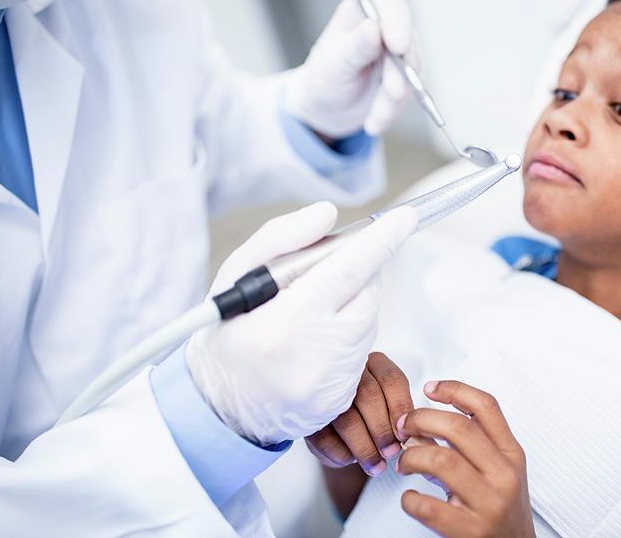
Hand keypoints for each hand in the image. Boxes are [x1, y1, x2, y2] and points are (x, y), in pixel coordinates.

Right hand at [186, 202, 416, 444]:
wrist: (216, 405)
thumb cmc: (224, 332)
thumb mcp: (236, 274)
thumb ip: (281, 238)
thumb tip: (327, 215)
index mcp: (283, 324)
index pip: (348, 271)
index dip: (381, 241)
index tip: (404, 217)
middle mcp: (313, 358)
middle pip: (367, 293)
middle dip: (358, 271)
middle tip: (326, 270)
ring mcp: (330, 384)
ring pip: (369, 319)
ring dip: (351, 303)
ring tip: (309, 310)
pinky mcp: (341, 399)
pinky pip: (361, 350)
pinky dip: (346, 334)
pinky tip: (313, 340)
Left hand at [284, 0, 418, 137]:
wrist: (328, 109)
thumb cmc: (325, 77)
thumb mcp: (333, 64)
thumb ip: (355, 47)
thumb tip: (374, 27)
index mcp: (363, 13)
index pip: (390, 6)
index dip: (399, 23)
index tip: (398, 46)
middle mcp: (386, 29)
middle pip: (408, 43)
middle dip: (400, 73)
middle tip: (392, 93)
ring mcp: (400, 55)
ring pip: (411, 75)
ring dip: (392, 100)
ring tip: (372, 120)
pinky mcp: (407, 79)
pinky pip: (409, 96)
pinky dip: (391, 112)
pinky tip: (374, 123)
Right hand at [306, 352, 413, 475]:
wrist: (338, 426)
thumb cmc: (371, 415)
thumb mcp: (390, 408)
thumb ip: (404, 418)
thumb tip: (420, 439)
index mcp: (374, 364)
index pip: (392, 380)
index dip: (400, 409)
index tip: (406, 435)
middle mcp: (347, 370)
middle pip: (368, 395)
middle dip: (382, 430)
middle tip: (391, 453)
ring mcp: (324, 390)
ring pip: (345, 417)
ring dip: (363, 447)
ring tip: (376, 466)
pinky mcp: (307, 414)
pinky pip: (323, 436)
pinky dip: (340, 453)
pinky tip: (350, 461)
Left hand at [395, 381, 534, 537]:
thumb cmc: (499, 510)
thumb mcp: (494, 473)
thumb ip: (464, 448)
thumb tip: (419, 427)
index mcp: (512, 454)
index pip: (486, 406)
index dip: (455, 389)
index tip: (429, 388)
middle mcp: (505, 475)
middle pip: (459, 427)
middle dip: (421, 420)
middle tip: (403, 427)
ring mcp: (490, 504)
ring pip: (441, 461)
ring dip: (411, 457)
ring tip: (403, 464)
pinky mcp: (471, 531)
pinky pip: (427, 506)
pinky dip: (409, 499)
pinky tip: (409, 498)